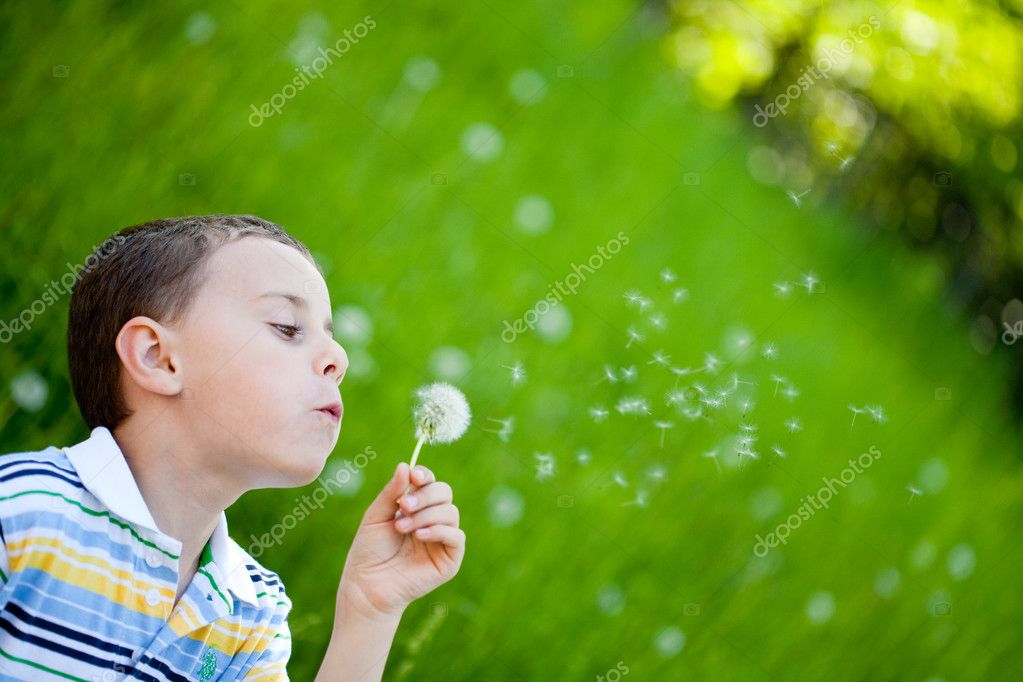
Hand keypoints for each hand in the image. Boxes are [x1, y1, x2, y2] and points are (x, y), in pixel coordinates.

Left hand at [338, 462, 464, 619]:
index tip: (413, 476)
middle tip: (402, 506)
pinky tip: (419, 536)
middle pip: (444, 492)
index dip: (425, 475)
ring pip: (451, 512)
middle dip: (425, 495)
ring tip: (402, 527)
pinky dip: (439, 531)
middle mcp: (433, 520)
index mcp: (416, 507)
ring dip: (426, 515)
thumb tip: (405, 465)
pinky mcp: (450, 559)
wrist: (366, 586)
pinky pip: (457, 536)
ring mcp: (443, 540)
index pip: (430, 482)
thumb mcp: (376, 516)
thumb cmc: (369, 552)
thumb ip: (391, 492)